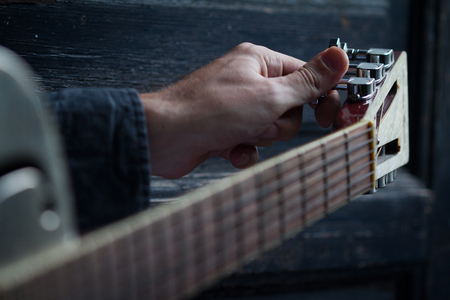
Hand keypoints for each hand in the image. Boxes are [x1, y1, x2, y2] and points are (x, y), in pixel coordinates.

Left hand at [140, 43, 348, 177]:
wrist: (164, 138)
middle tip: (260, 122)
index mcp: (260, 63)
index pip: (306, 76)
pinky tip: (229, 150)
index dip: (320, 97)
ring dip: (259, 137)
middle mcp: (248, 82)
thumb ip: (307, 82)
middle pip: (290, 109)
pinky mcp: (226, 130)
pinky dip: (244, 150)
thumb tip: (338, 58)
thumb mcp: (269, 95)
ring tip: (238, 133)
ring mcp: (237, 108)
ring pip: (272, 129)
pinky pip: (252, 144)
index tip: (329, 116)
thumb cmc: (208, 110)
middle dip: (278, 123)